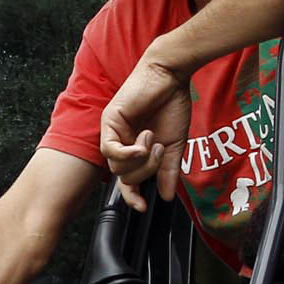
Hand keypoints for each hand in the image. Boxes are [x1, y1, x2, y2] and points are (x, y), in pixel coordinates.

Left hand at [99, 57, 192, 211]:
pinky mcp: (109, 121)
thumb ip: (168, 171)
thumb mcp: (174, 145)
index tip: (144, 206)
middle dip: (146, 171)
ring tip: (153, 141)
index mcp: (135, 150)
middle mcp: (121, 143)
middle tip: (161, 153)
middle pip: (124, 176)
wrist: (172, 76)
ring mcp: (113, 133)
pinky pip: (110, 150)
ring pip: (117, 167)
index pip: (127, 181)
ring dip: (141, 159)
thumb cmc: (172, 104)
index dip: (133, 196)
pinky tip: (143, 142)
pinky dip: (128, 153)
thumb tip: (166, 196)